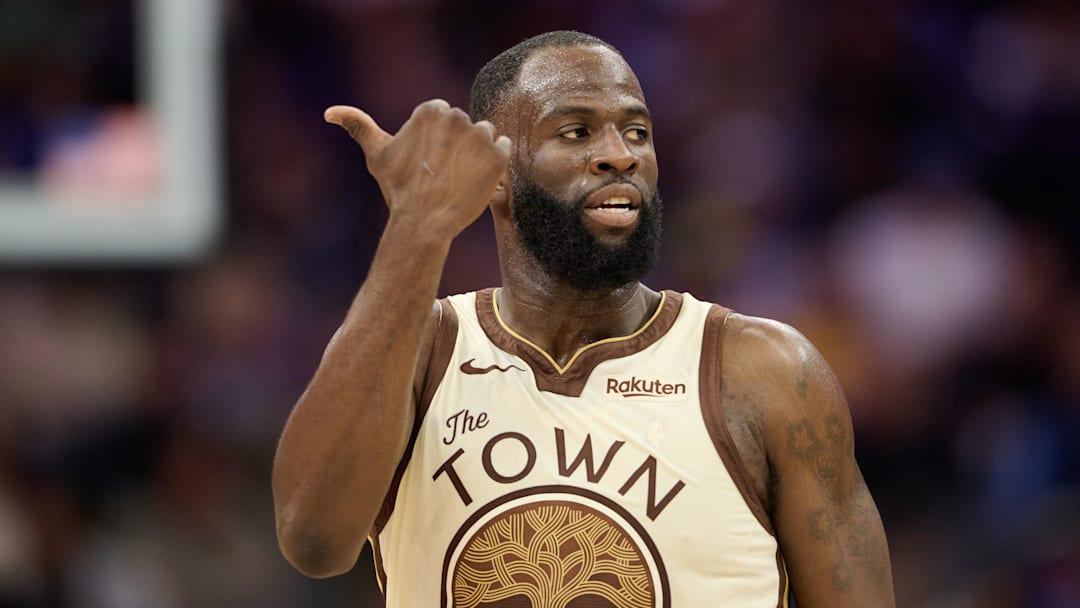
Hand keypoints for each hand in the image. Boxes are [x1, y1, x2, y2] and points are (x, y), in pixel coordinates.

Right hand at [325, 100, 510, 240]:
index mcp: (432, 110)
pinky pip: (503, 150)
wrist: (424, 221)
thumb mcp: (377, 155)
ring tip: (460, 177)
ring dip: (477, 153)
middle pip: (465, 126)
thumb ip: (358, 126)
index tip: (429, 161)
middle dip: (457, 146)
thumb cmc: (398, 189)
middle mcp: (458, 117)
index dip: (437, 141)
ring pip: (485, 136)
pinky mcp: (499, 157)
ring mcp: (480, 136)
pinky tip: (477, 179)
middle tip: (443, 173)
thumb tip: (329, 112)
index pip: (443, 116)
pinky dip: (495, 164)